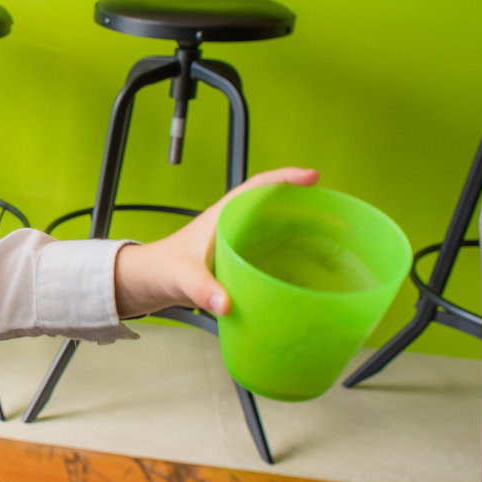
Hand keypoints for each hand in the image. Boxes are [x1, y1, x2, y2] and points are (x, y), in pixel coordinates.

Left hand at [112, 167, 318, 317]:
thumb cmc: (161, 269)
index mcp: (221, 215)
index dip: (285, 179)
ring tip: (330, 238)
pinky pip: (267, 248)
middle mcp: (231, 223)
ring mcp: (235, 240)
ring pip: (273, 227)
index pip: (257, 186)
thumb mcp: (182, 277)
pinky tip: (303, 267)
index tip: (311, 177)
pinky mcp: (236, 258)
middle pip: (273, 204)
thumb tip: (225, 304)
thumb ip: (202, 289)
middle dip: (303, 205)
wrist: (147, 282)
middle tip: (335, 213)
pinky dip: (287, 253)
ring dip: (299, 229)